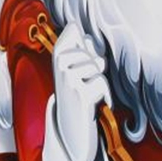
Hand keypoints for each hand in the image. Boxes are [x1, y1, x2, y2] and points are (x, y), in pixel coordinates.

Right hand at [51, 22, 109, 160]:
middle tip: (86, 82)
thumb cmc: (77, 95)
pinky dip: (105, 96)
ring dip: (100, 82)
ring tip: (89, 93)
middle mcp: (58, 66)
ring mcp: (68, 80)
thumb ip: (80, 49)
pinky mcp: (81, 95)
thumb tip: (79, 31)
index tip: (82, 55)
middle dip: (95, 66)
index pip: (73, 31)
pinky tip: (95, 104)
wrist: (72, 129)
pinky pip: (102, 83)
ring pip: (98, 68)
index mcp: (56, 56)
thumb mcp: (75, 69)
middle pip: (90, 51)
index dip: (85, 42)